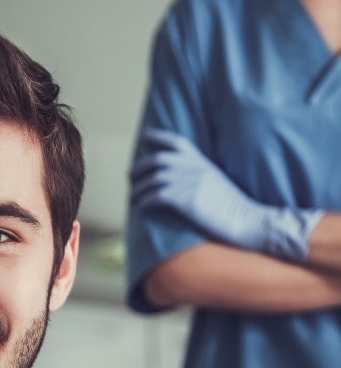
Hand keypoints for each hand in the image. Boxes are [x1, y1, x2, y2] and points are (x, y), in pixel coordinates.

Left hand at [131, 128, 322, 261]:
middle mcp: (193, 168)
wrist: (248, 221)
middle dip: (139, 168)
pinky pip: (156, 197)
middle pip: (157, 160)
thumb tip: (179, 180)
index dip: (158, 137)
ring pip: (152, 180)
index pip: (176, 141)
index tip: (144, 136)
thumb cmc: (232, 208)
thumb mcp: (216, 182)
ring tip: (132, 198)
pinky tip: (141, 208)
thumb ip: (198, 175)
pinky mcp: (186, 200)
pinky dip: (145, 201)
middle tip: (130, 178)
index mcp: (201, 162)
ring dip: (138, 189)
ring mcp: (189, 183)